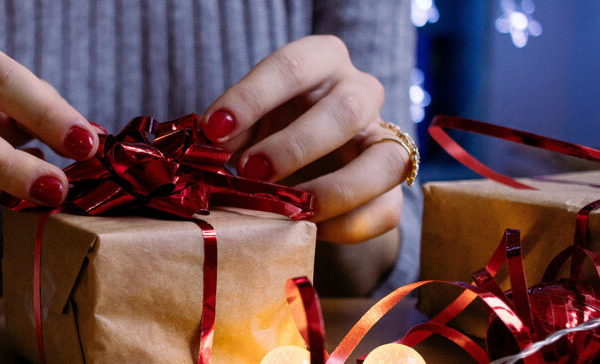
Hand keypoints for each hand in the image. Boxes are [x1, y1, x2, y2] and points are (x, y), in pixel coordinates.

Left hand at [200, 35, 409, 244]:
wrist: (307, 164)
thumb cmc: (270, 129)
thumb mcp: (246, 121)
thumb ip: (229, 129)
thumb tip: (208, 146)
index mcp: (322, 60)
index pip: (292, 66)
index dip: (252, 97)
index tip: (215, 128)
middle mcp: (361, 91)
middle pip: (346, 109)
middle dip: (295, 145)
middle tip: (252, 172)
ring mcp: (384, 138)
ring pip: (385, 160)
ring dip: (334, 190)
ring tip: (290, 210)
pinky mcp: (391, 187)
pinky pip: (386, 208)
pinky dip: (348, 224)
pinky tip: (309, 229)